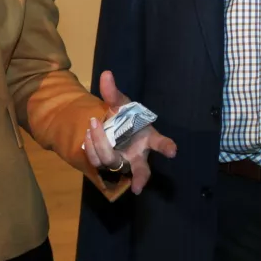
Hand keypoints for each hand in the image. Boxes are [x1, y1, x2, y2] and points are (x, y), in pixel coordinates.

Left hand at [84, 70, 176, 194]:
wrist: (110, 127)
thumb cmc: (123, 118)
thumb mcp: (120, 104)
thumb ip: (113, 93)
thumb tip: (106, 74)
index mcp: (147, 138)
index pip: (160, 143)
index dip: (166, 147)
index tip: (172, 151)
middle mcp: (137, 155)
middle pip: (142, 169)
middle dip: (141, 177)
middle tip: (139, 186)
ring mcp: (122, 162)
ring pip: (113, 163)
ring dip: (101, 146)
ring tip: (93, 126)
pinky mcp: (107, 165)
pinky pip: (98, 161)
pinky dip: (91, 147)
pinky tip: (88, 135)